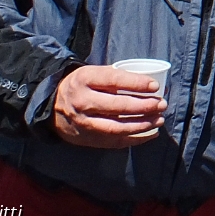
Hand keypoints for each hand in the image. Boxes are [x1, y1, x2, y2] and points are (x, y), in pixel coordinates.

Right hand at [53, 65, 167, 148]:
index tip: (155, 86)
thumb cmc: (83, 85)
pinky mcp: (86, 138)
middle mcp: (82, 101)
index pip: (114, 80)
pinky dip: (135, 139)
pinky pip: (114, 142)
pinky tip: (151, 133)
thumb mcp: (93, 74)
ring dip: (142, 124)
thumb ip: (116, 78)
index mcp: (84, 79)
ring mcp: (83, 122)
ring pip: (116, 127)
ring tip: (159, 120)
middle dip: (144, 106)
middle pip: (117, 106)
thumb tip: (152, 85)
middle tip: (162, 104)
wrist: (52, 105)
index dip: (136, 83)